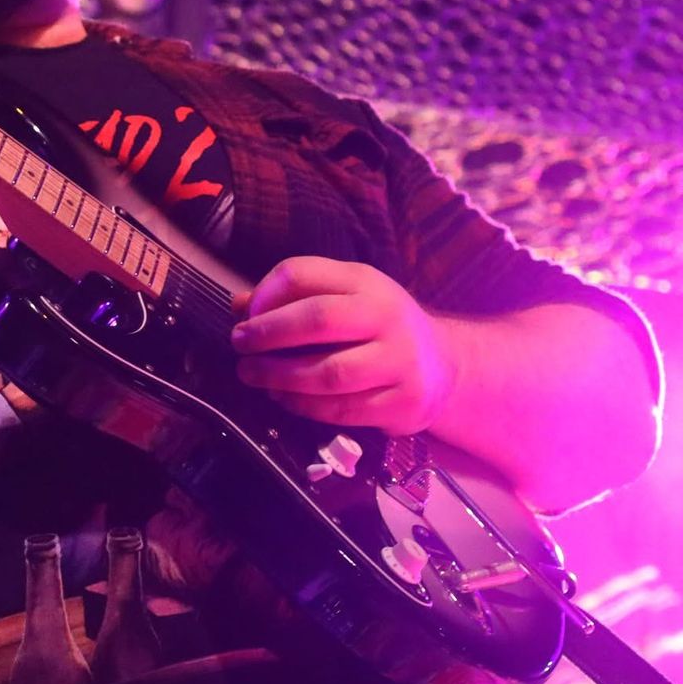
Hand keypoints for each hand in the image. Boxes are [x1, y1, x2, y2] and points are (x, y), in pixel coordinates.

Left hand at [230, 257, 454, 434]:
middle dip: (268, 334)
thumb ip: (293, 298)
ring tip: (252, 375)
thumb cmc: (377, 326)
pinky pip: (342, 410)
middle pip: (317, 320)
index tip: (244, 313)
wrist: (444, 365)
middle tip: (239, 345)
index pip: (304, 274)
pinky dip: (304, 407)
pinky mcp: (404, 403)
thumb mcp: (343, 297)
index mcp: (366, 282)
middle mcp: (388, 317)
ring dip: (279, 377)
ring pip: (328, 374)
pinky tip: (284, 398)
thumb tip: (239, 306)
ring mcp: (401, 362)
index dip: (265, 293)